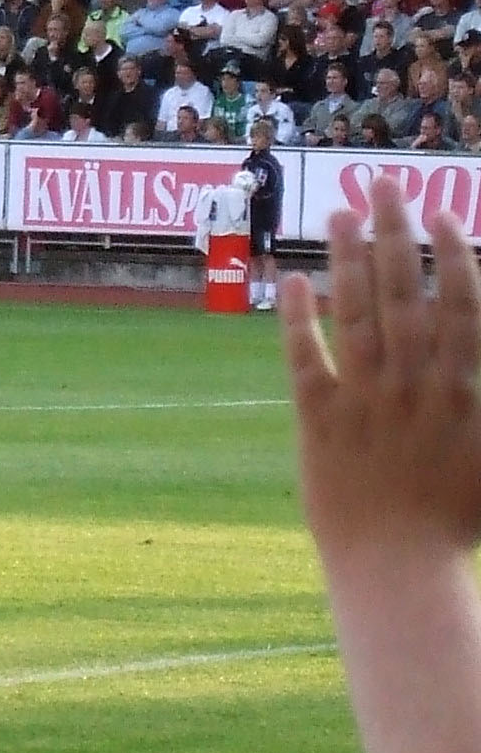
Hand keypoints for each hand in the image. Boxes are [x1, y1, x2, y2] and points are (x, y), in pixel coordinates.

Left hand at [283, 175, 480, 559]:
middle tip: (381, 183)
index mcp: (463, 389)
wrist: (397, 570)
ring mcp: (364, 399)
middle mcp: (413, 383)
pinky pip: (305, 359)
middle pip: (405, 291)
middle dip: (393, 232)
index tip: (439, 213)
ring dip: (346, 258)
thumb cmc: (457, 524)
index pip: (460, 305)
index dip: (450, 254)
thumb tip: (479, 352)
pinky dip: (298, 318)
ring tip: (338, 212)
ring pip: (355, 313)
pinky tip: (291, 280)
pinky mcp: (318, 421)